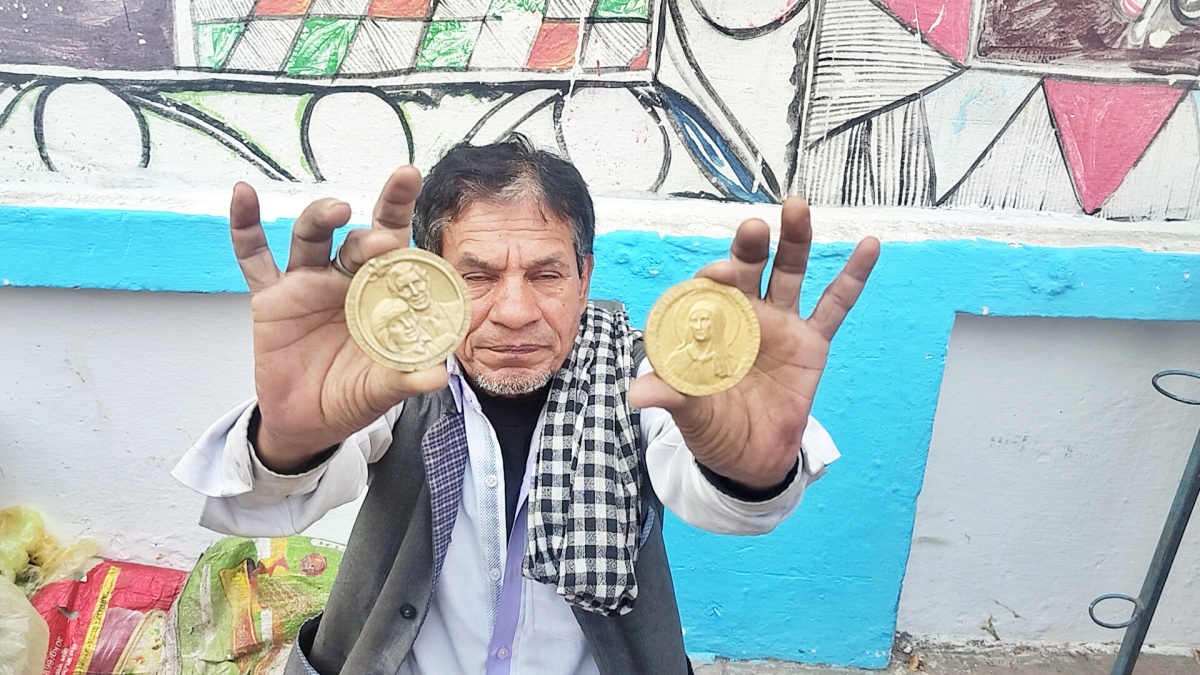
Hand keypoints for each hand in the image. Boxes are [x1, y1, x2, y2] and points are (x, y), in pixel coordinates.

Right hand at [231, 167, 448, 471]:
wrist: (307, 423)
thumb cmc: (352, 396)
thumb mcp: (380, 391)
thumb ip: (405, 378)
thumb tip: (437, 376)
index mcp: (380, 294)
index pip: (397, 247)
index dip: (401, 210)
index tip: (408, 176)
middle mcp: (345, 279)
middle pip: (359, 237)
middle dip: (374, 217)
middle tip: (387, 220)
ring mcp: (306, 283)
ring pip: (311, 239)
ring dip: (321, 218)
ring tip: (337, 211)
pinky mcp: (270, 298)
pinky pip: (254, 258)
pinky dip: (245, 226)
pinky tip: (243, 194)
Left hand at [628, 197, 878, 490]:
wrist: (750, 461)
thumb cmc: (712, 428)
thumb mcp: (690, 415)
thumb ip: (672, 397)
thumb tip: (637, 395)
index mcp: (707, 326)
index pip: (705, 292)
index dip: (710, 280)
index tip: (715, 275)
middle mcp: (742, 315)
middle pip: (746, 270)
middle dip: (748, 248)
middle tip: (753, 229)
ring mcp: (779, 324)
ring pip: (788, 273)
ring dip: (793, 241)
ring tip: (797, 207)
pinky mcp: (811, 342)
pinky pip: (835, 306)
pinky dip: (852, 276)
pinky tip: (868, 245)